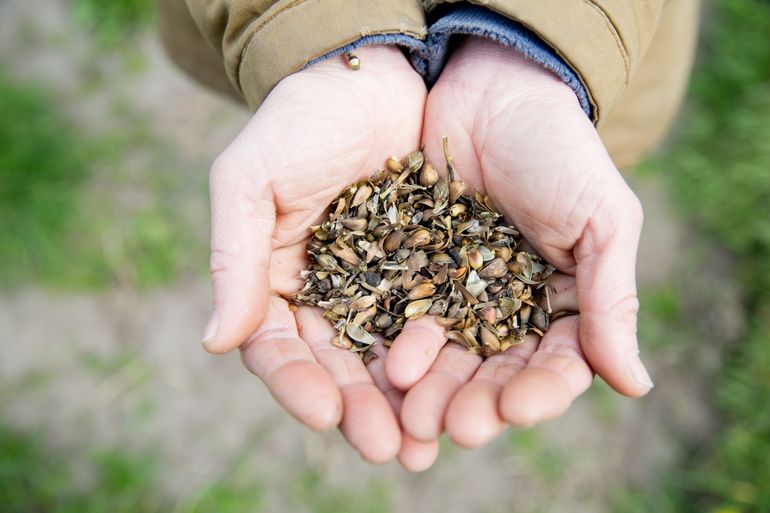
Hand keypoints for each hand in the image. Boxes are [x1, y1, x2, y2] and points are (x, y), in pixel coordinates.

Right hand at [201, 46, 437, 468]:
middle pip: (340, 367)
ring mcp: (383, 288)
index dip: (297, 384)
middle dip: (362, 410)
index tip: (325, 412)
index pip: (279, 349)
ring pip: (391, 358)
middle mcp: (331, 297)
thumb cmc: (298, 121)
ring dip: (408, 403)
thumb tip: (215, 342)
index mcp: (278, 283)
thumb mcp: (250, 179)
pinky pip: (439, 322)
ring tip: (428, 442)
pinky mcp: (433, 272)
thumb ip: (234, 259)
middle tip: (388, 449)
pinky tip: (465, 389)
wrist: (370, 76)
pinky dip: (448, 358)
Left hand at [386, 38, 652, 447]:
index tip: (515, 408)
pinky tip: (386, 367)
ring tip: (414, 412)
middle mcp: (505, 309)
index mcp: (561, 305)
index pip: (555, 367)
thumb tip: (636, 386)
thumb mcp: (601, 219)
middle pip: (493, 374)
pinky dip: (397, 345)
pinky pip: (403, 317)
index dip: (538, 394)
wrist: (495, 91)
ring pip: (445, 357)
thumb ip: (611, 299)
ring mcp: (455, 293)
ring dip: (432, 390)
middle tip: (455, 426)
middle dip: (476, 403)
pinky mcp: (412, 272)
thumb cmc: (560, 150)